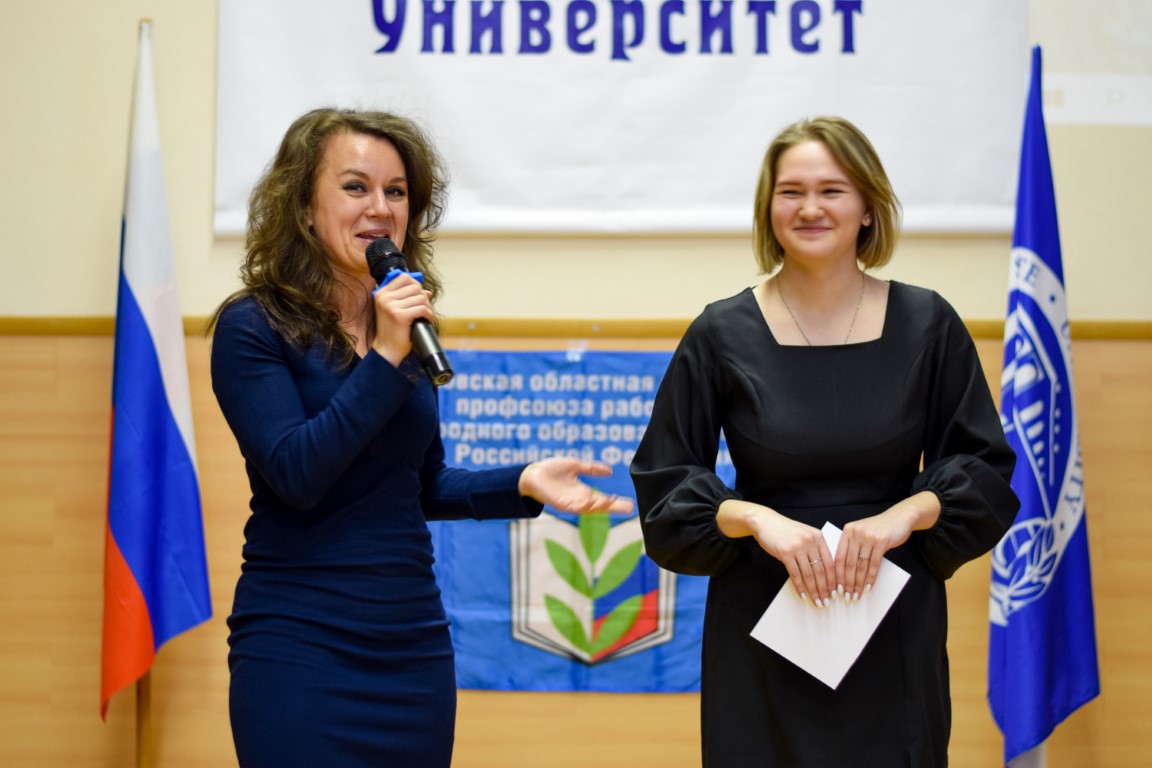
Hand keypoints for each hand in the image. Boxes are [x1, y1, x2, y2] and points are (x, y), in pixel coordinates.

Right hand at [370, 272, 434, 365]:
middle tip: (425, 309)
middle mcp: (385, 297)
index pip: (404, 277)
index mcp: (381, 293)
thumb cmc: (393, 330)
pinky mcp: (400, 316)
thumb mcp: (396, 310)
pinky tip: (427, 321)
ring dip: (428, 307)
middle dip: (424, 297)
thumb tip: (427, 292)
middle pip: (414, 287)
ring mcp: (391, 306)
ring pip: (420, 298)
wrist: (387, 349)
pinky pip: (422, 309)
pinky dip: (429, 315)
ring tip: (426, 316)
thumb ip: (408, 298)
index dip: (416, 285)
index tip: (420, 295)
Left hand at [518, 458, 633, 514]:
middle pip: (600, 507)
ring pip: (589, 508)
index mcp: (583, 493)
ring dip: (601, 506)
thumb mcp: (576, 466)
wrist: (531, 474)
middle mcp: (579, 500)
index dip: (616, 503)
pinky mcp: (560, 504)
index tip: (630, 504)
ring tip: (613, 502)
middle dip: (614, 508)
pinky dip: (584, 504)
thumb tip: (609, 471)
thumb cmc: (551, 470)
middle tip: (629, 508)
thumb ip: (591, 469)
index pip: (603, 500)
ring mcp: (570, 503)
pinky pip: (574, 507)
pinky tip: (593, 500)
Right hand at [717, 500, 833, 607]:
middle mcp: (810, 541)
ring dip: (813, 591)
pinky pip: (795, 574)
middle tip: (827, 602)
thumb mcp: (805, 535)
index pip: (830, 563)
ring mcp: (798, 547)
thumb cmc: (785, 530)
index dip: (834, 580)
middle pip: (821, 570)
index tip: (835, 592)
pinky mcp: (785, 552)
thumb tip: (823, 574)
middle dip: (825, 589)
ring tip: (816, 601)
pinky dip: (799, 586)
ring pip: (809, 574)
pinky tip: (802, 594)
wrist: (766, 522)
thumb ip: (815, 549)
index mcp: (818, 537)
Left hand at [834, 491, 940, 600]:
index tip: (836, 588)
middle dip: (847, 583)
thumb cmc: (878, 529)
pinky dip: (871, 577)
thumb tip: (844, 574)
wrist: (899, 518)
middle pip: (848, 563)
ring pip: (861, 565)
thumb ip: (853, 548)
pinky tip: (869, 587)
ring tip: (857, 595)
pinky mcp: (881, 541)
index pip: (838, 557)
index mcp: (847, 532)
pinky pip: (874, 564)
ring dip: (858, 583)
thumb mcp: (862, 534)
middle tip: (847, 596)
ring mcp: (868, 537)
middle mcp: (855, 533)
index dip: (837, 575)